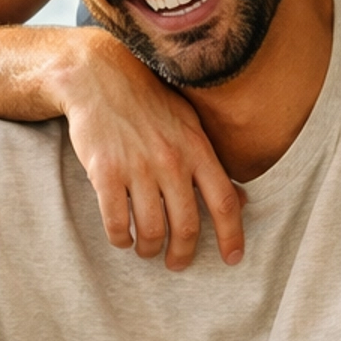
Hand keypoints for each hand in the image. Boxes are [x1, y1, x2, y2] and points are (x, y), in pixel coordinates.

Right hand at [52, 35, 245, 270]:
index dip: (232, 235)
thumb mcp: (189, 124)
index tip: (233, 258)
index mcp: (197, 148)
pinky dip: (121, 239)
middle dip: (183, 253)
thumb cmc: (148, 102)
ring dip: (150, 249)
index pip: (224, 201)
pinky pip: (116, 223)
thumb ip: (211, 162)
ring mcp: (137, 168)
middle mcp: (171, 160)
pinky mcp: (105, 173)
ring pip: (151, 230)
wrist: (99, 77)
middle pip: (187, 226)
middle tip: (177, 263)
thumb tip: (241, 201)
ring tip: (147, 250)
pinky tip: (122, 238)